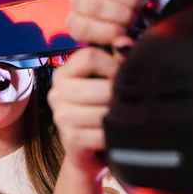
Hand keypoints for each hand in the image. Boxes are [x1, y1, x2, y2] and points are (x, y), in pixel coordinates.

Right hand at [47, 47, 120, 177]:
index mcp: (65, 73)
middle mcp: (57, 92)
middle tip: (134, 100)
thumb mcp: (108, 81)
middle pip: (97, 86)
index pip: (89, 56)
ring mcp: (61, 117)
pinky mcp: (70, 140)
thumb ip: (116, 60)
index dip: (115, 64)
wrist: (92, 151)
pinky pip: (100, 134)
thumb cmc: (103, 109)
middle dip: (120, 95)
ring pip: (100, 112)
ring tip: (130, 116)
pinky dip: (115, 134)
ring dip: (120, 116)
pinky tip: (121, 134)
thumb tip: (124, 42)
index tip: (127, 75)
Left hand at [68, 0, 148, 46]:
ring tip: (142, 6)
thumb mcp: (124, 50)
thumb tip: (123, 44)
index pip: (83, 27)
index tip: (129, 35)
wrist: (139, 11)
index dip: (108, 31)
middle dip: (120, 12)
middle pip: (92, 4)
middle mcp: (78, 2)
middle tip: (138, 18)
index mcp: (78, 26)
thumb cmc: (130, 35)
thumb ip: (122, 51)